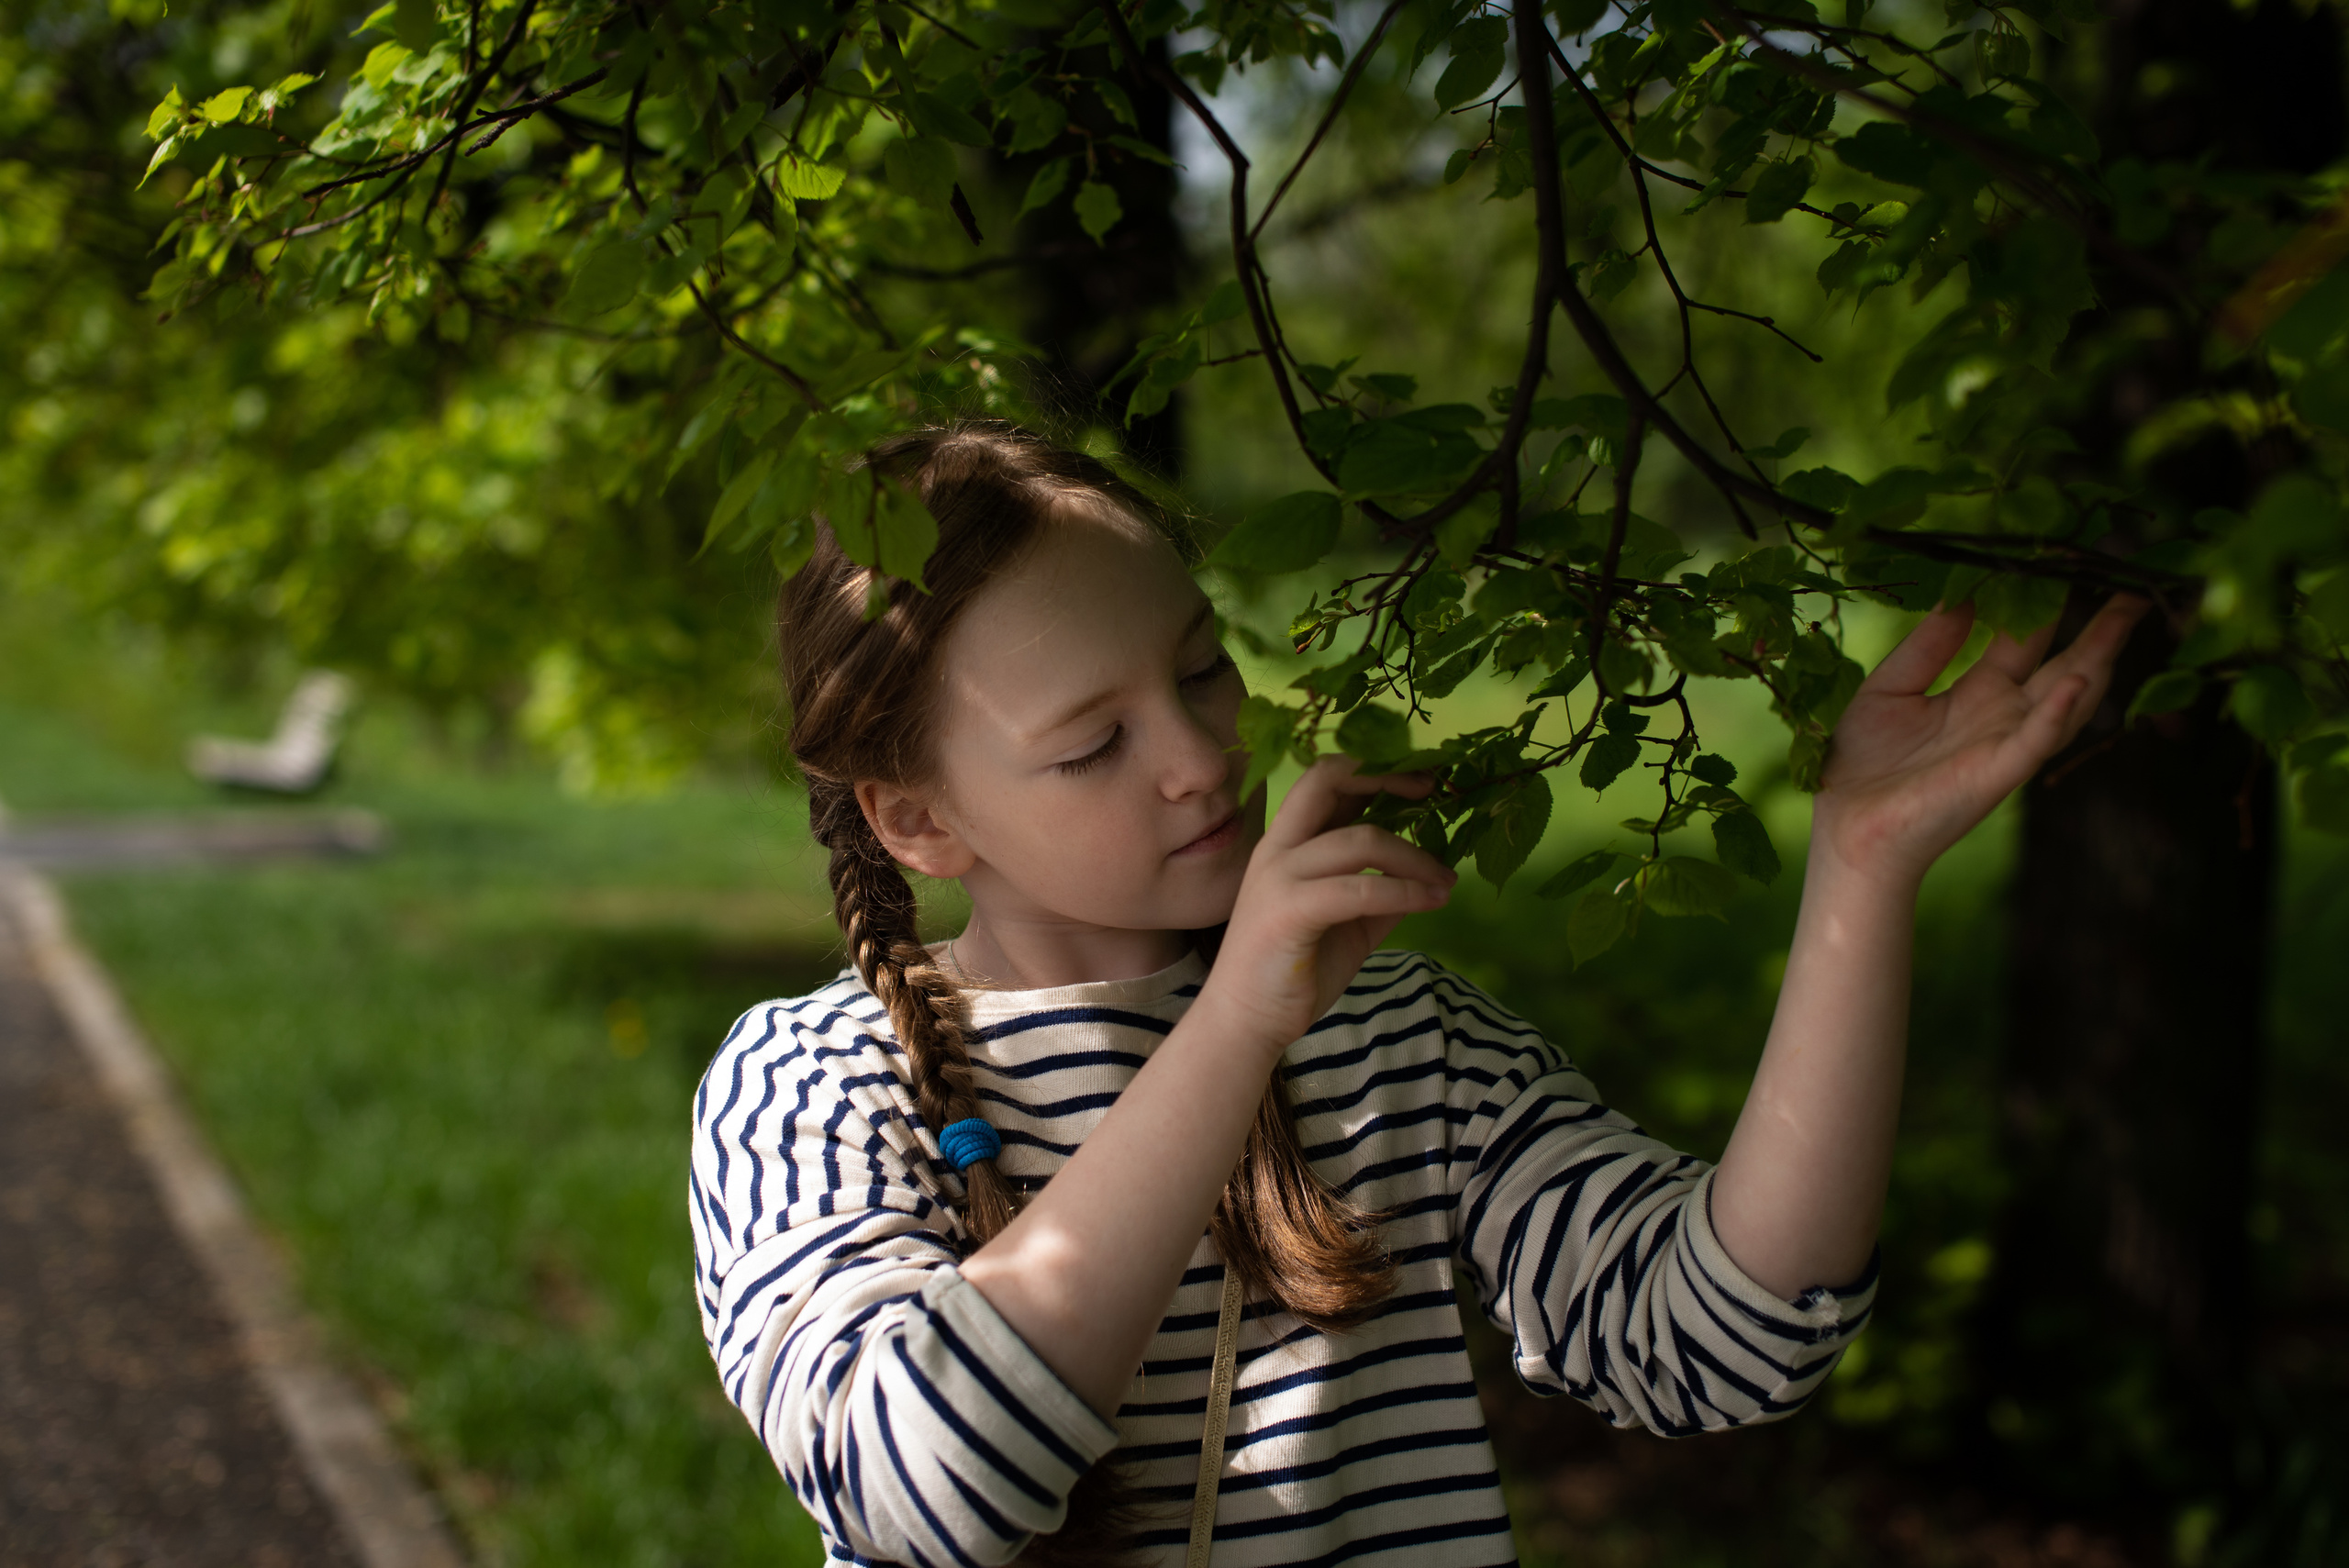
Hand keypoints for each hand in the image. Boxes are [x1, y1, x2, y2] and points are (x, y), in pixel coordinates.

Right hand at [1200, 757, 1457, 1051]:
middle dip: (1386, 775)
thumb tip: (1429, 876)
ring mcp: (1279, 876)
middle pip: (1327, 780)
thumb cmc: (1293, 973)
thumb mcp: (1349, 924)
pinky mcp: (1288, 911)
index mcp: (1288, 845)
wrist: (1246, 1022)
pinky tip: (1432, 901)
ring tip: (1446, 880)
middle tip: (1434, 791)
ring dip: (1415, 857)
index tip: (1423, 780)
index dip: (1376, 770)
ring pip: (1359, 840)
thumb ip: (1379, 894)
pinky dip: (1405, 891)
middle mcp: (1278, 848)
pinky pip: (1359, 889)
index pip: (1326, 781)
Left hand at [1814, 593, 2150, 885]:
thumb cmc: (1861, 764)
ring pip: (2069, 695)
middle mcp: (2004, 714)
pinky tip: (2079, 679)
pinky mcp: (1998, 773)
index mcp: (1979, 692)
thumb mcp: (1890, 689)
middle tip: (2133, 580)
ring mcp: (2007, 743)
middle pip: (2067, 661)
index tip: (2070, 560)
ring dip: (2098, 657)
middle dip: (2102, 625)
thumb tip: (1962, 595)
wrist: (1846, 829)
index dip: (2049, 602)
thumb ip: (1928, 646)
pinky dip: (2060, 711)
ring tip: (2125, 614)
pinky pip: (2037, 739)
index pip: (2028, 638)